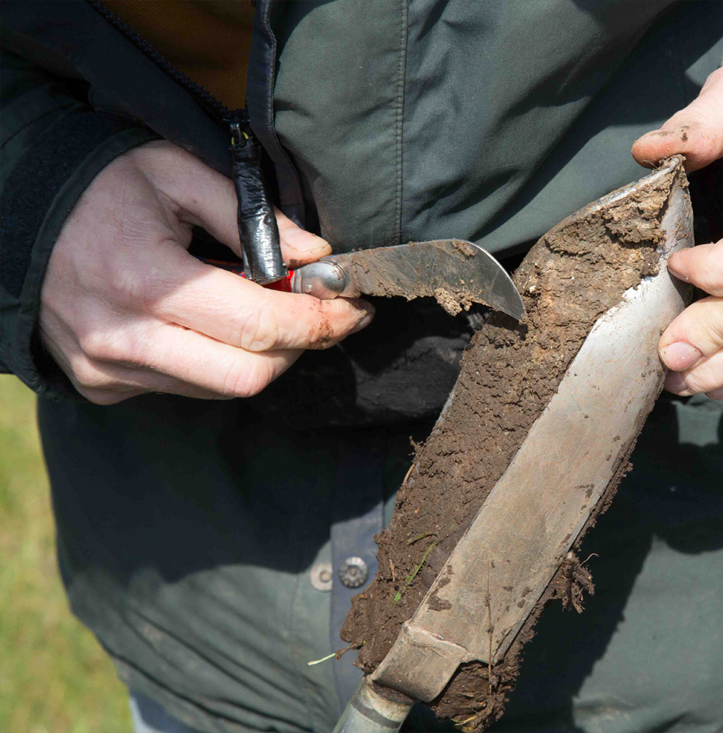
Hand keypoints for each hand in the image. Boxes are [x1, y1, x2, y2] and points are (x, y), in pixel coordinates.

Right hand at [40, 140, 372, 403]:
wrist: (15, 214)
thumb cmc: (102, 185)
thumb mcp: (176, 170)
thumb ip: (254, 216)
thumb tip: (318, 259)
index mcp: (143, 278)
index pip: (259, 326)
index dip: (320, 320)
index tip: (353, 304)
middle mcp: (121, 337)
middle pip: (250, 375)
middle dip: (303, 345)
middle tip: (328, 314)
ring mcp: (106, 369)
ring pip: (222, 388)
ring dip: (265, 355)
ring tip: (271, 308)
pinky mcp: (100, 384)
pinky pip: (185, 387)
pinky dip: (219, 359)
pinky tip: (216, 322)